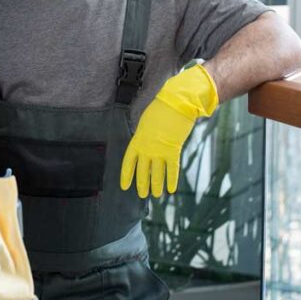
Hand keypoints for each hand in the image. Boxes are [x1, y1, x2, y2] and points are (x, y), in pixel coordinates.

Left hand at [119, 64, 218, 197]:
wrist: (175, 103)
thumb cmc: (161, 109)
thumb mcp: (146, 123)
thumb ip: (145, 137)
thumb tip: (148, 147)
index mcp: (137, 140)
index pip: (128, 162)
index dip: (126, 175)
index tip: (124, 187)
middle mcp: (147, 148)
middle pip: (142, 171)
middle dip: (142, 184)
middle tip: (142, 194)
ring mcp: (159, 151)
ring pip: (156, 174)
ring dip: (156, 186)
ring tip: (155, 195)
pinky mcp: (173, 151)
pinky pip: (172, 170)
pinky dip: (171, 180)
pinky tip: (171, 190)